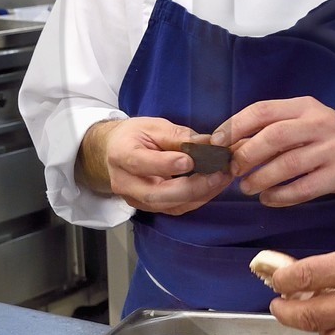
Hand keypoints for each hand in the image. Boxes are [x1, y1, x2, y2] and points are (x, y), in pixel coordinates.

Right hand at [85, 117, 231, 214]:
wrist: (113, 152)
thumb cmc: (134, 136)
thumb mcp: (153, 126)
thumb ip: (178, 136)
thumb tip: (208, 143)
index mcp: (121, 155)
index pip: (141, 164)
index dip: (166, 164)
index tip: (191, 161)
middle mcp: (125, 182)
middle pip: (156, 194)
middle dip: (190, 188)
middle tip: (216, 175)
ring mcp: (135, 199)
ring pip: (168, 206)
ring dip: (199, 195)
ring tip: (221, 179)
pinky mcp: (148, 207)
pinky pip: (175, 208)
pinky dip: (197, 199)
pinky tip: (213, 186)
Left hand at [214, 97, 334, 206]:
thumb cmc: (332, 138)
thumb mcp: (307, 122)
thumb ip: (275, 130)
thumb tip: (231, 145)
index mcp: (305, 107)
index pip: (262, 110)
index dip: (235, 126)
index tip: (217, 142)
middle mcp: (319, 124)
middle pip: (273, 136)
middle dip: (246, 155)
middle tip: (232, 170)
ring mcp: (331, 150)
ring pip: (287, 164)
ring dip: (260, 179)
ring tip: (247, 188)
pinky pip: (303, 189)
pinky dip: (280, 196)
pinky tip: (269, 199)